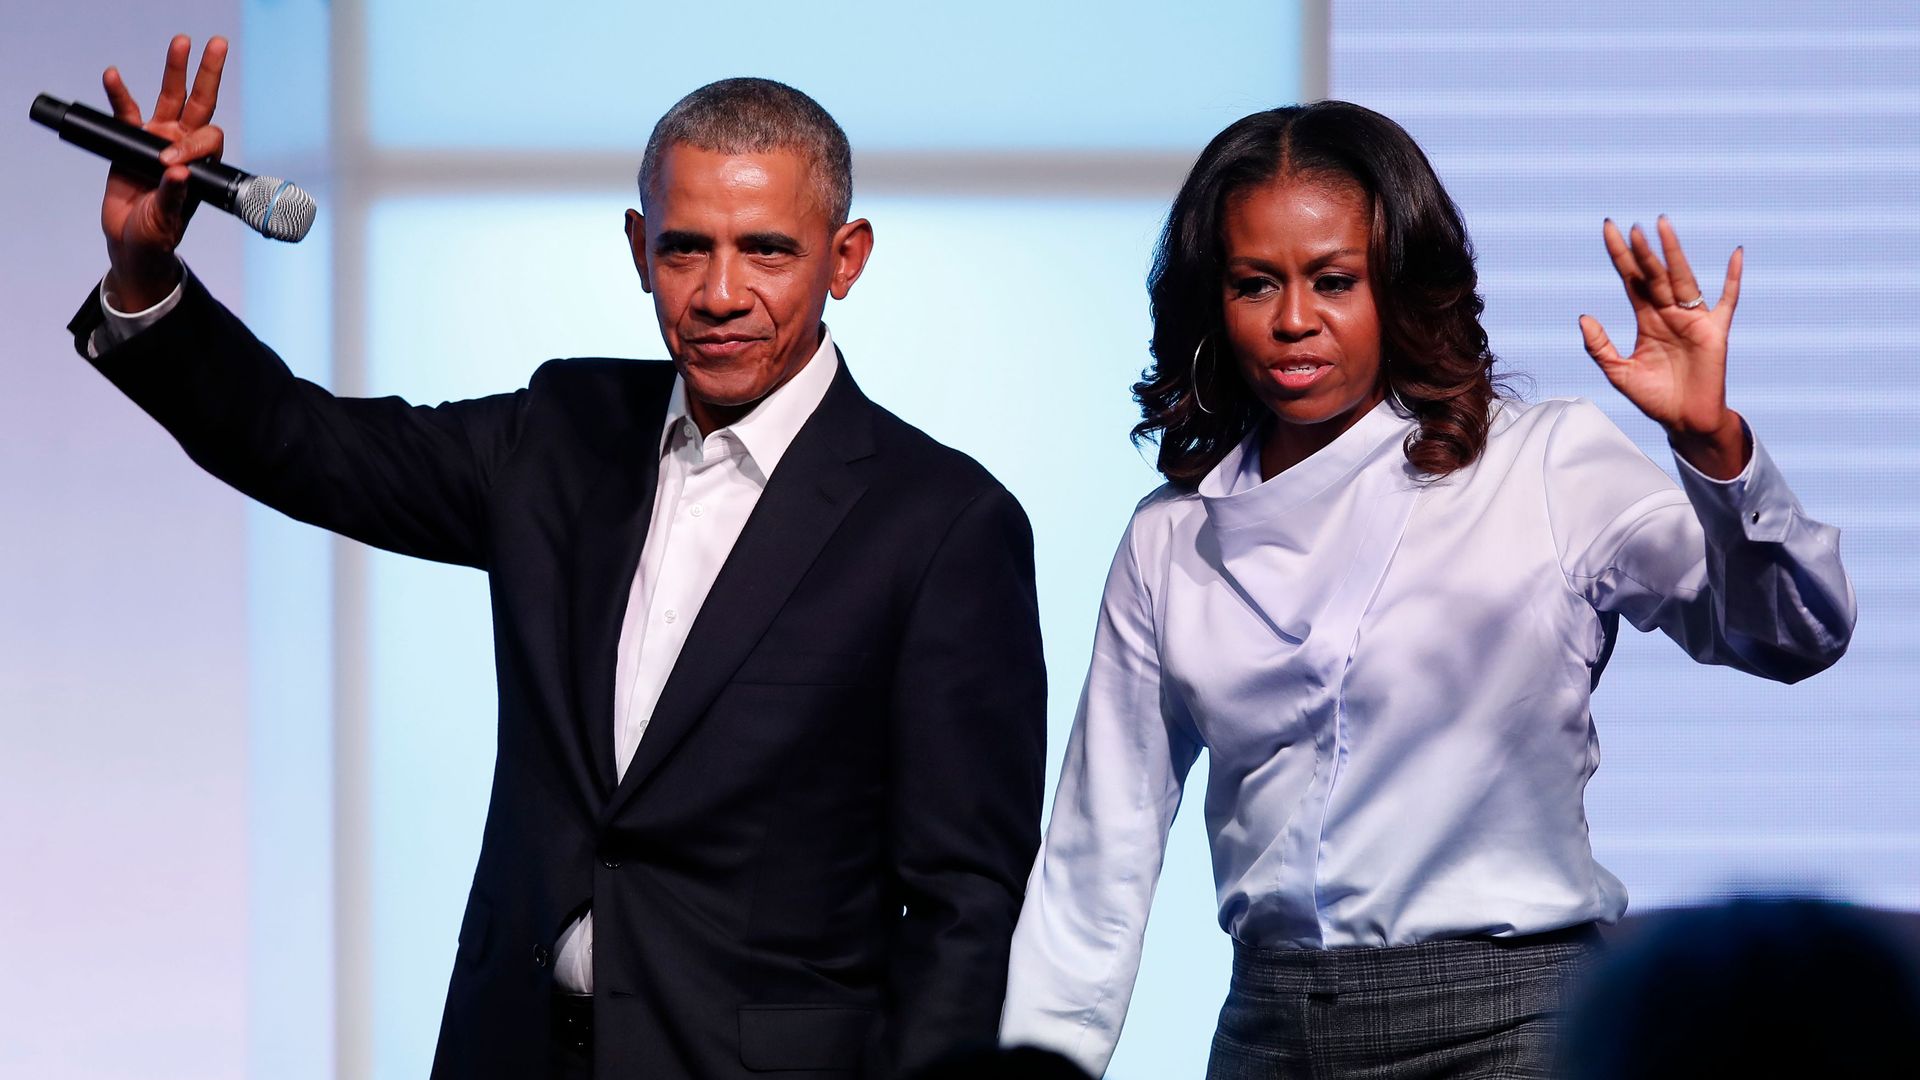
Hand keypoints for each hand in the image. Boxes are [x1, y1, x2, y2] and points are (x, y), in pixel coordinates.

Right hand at [100, 34, 227, 310]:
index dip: (193, 144)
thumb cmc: (158, 233)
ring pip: (170, 97)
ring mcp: (160, 138)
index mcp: (203, 164)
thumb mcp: (168, 218)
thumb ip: (174, 196)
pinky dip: (120, 94)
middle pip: (201, 102)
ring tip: (180, 43)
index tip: (169, 164)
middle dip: (208, 73)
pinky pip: (127, 111)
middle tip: (217, 44)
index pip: (207, 137)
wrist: (133, 241)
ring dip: (174, 71)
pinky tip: (113, 76)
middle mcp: (186, 144)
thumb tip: (177, 172)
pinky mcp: (133, 140)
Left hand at [1579, 217, 1747, 478]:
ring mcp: (1693, 319)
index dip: (1620, 255)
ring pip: (1682, 279)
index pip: (1631, 279)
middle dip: (1642, 252)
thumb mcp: (1618, 372)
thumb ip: (1599, 346)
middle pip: (1654, 275)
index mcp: (1646, 319)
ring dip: (1673, 254)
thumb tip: (1583, 317)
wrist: (1684, 420)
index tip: (1609, 228)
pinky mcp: (1715, 331)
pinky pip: (1728, 300)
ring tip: (1662, 227)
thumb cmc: (1653, 397)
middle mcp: (1669, 313)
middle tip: (1632, 226)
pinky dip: (1733, 278)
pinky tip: (1736, 254)